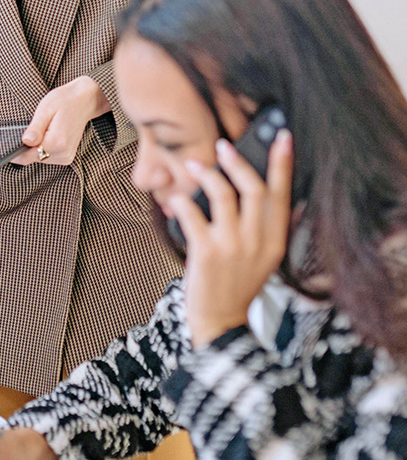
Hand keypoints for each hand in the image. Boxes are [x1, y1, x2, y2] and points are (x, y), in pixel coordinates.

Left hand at [14, 76, 109, 165]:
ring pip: (40, 158)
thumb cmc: (65, 100)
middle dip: (27, 146)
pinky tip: (48, 134)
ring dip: (36, 147)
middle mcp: (63, 153)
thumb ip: (35, 128)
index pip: (27, 156)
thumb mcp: (45, 109)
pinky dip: (43, 147)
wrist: (85, 100)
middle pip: (33, 158)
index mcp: (56, 143)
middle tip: (31, 129)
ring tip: (43, 128)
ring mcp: (67, 156)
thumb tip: (25, 141)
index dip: (15, 152)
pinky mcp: (67, 156)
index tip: (6, 146)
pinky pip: (47, 156)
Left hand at [170, 130, 293, 347]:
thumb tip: (284, 198)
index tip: (282, 137)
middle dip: (238, 161)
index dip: (283, 164)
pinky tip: (176, 198)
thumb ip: (272, 229)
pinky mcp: (205, 252)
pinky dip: (182, 201)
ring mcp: (232, 247)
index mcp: (274, 241)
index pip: (282, 195)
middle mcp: (257, 242)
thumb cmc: (236, 285)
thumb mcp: (265, 259)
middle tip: (223, 145)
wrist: (219, 322)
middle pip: (254, 189)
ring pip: (223, 195)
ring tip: (192, 165)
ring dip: (206, 174)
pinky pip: (192, 214)